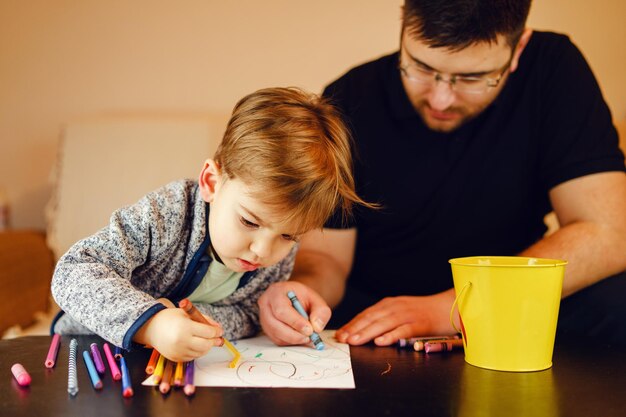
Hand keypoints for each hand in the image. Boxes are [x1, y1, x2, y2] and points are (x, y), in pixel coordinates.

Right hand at [135, 306, 222, 361]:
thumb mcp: (188, 314)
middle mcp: (181, 341)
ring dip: (206, 347)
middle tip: (217, 338)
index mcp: (185, 327)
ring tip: (205, 340)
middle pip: (206, 345)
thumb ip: (204, 320)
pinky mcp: (176, 358)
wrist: (151, 328)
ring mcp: (178, 351)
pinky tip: (195, 344)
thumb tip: (218, 328)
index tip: (219, 330)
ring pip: (200, 353)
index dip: (216, 332)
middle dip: (214, 341)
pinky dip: (197, 352)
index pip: (208, 332)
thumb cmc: (171, 318)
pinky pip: (192, 357)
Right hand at [258, 281, 330, 345]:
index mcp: (276, 292)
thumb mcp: (315, 299)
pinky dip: (290, 342)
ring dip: (293, 339)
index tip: (309, 330)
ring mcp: (263, 317)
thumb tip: (316, 327)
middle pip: (275, 325)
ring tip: (307, 337)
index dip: (295, 322)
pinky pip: (277, 340)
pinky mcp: (267, 329)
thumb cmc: (303, 297)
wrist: (295, 298)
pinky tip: (300, 336)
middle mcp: (266, 304)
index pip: (281, 309)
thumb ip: (320, 311)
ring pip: (276, 335)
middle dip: (294, 335)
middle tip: (309, 337)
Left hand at [335, 289, 456, 345]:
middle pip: (371, 318)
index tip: (339, 334)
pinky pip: (403, 330)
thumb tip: (365, 331)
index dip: (352, 324)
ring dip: (367, 332)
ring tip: (354, 341)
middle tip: (342, 339)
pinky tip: (381, 341)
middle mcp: (396, 307)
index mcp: (389, 304)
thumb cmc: (423, 312)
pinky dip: (391, 335)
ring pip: (383, 324)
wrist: (448, 306)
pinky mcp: (419, 324)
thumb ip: (384, 319)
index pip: (366, 314)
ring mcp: (407, 314)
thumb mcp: (400, 311)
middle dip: (354, 329)